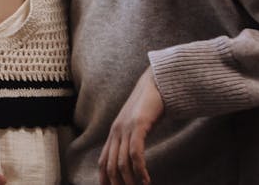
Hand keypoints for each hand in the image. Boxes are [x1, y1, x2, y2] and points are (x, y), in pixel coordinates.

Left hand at [99, 68, 164, 184]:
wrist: (155, 83)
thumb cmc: (149, 106)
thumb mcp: (137, 125)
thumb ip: (132, 139)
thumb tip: (132, 158)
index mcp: (113, 133)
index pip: (103, 162)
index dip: (104, 179)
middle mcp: (116, 132)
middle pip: (110, 166)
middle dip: (118, 184)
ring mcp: (126, 128)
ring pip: (122, 162)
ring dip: (130, 180)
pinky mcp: (138, 125)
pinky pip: (135, 152)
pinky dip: (140, 169)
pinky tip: (146, 179)